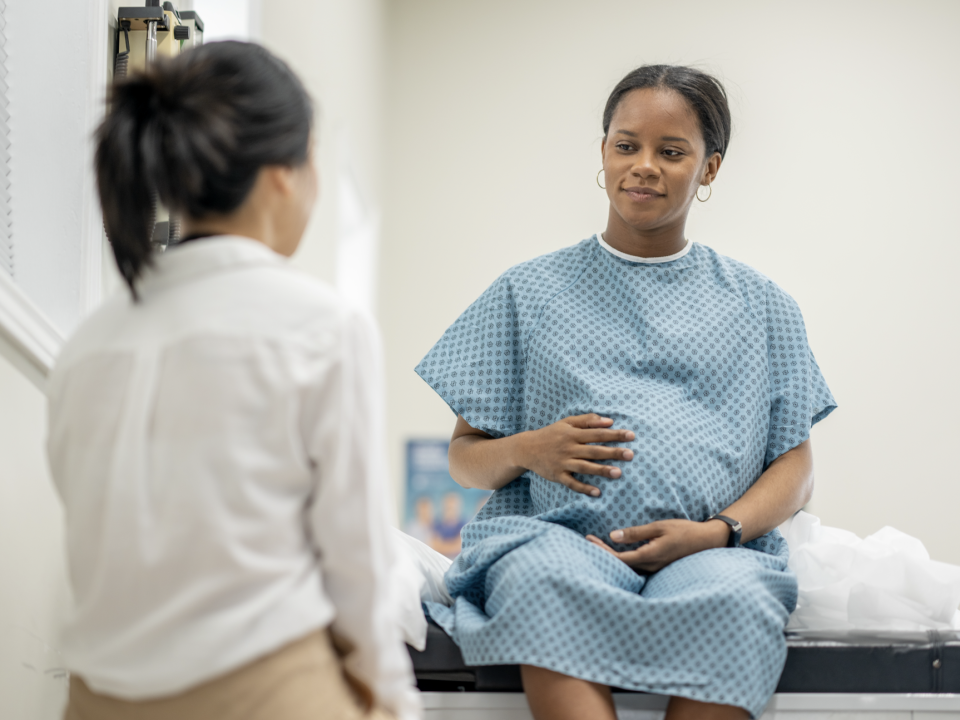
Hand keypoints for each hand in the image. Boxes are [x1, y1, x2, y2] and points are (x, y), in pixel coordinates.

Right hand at [516, 414, 633, 496]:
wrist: (526, 448)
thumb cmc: (550, 434)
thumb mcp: (567, 422)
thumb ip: (587, 420)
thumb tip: (609, 421)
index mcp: (572, 434)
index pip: (597, 433)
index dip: (614, 434)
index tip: (631, 435)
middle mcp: (569, 448)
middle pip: (594, 450)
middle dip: (613, 452)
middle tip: (631, 454)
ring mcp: (563, 463)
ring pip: (585, 467)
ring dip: (601, 470)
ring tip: (618, 473)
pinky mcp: (558, 475)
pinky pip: (572, 483)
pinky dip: (584, 488)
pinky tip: (597, 492)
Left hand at [585, 518, 729, 571]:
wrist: (708, 541)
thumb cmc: (684, 531)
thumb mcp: (659, 527)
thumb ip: (636, 533)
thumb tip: (613, 535)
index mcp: (650, 556)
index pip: (619, 558)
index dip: (602, 551)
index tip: (589, 539)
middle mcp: (651, 566)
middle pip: (621, 564)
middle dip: (603, 553)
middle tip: (588, 541)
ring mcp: (655, 569)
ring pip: (628, 567)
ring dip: (612, 557)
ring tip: (598, 545)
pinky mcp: (658, 566)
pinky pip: (636, 566)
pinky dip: (623, 559)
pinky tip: (617, 551)